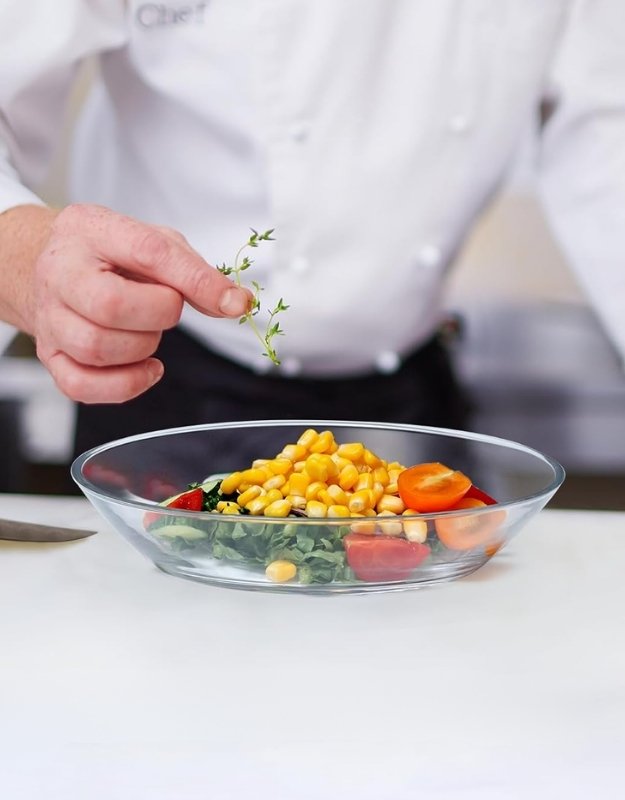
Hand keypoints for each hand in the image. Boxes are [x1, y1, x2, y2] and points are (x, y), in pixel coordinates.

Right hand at [32, 204, 250, 402]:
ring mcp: (49, 317)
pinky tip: (145, 368)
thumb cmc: (111, 255)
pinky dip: (125, 385)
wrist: (54, 266)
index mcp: (91, 230)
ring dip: (141, 348)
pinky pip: (81, 385)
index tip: (232, 301)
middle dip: (158, 316)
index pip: (148, 252)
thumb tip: (235, 304)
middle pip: (110, 307)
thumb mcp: (155, 243)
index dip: (195, 281)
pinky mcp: (50, 355)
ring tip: (147, 331)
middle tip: (165, 309)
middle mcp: (60, 273)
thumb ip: (195, 272)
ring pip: (95, 348)